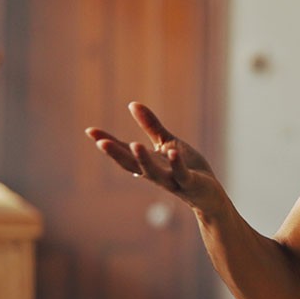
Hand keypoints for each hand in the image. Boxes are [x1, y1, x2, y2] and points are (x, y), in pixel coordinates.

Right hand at [85, 102, 223, 211]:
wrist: (209, 194)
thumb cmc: (186, 167)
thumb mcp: (167, 143)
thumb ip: (151, 126)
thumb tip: (132, 104)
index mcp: (148, 163)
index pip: (124, 152)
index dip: (108, 142)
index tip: (90, 130)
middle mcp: (156, 173)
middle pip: (132, 165)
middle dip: (116, 154)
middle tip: (100, 142)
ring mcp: (172, 180)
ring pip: (154, 173)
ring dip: (144, 160)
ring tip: (135, 144)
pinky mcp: (190, 183)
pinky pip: (182, 174)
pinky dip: (177, 165)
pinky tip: (173, 153)